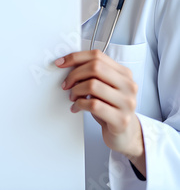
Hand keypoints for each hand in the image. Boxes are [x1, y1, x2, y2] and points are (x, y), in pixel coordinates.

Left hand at [56, 50, 144, 166]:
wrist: (124, 134)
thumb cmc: (109, 107)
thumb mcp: (104, 86)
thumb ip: (93, 73)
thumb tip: (66, 63)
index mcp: (124, 73)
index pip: (97, 55)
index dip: (75, 57)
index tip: (60, 63)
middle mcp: (129, 86)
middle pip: (95, 68)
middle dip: (74, 74)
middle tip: (66, 84)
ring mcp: (127, 103)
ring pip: (92, 85)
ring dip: (75, 90)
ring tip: (72, 97)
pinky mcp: (121, 119)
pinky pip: (93, 105)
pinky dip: (79, 104)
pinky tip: (76, 107)